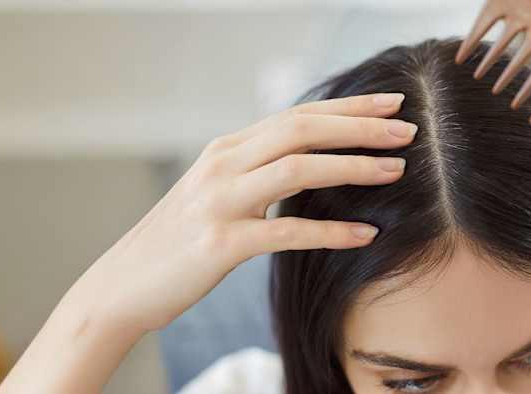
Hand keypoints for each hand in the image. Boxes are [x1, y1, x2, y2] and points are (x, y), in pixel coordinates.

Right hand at [69, 93, 415, 333]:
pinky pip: (287, 232)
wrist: (123, 285)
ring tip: (396, 171)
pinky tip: (365, 235)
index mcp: (227, 149)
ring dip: (353, 167)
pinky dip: (331, 232)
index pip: (297, 114)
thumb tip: (312, 159)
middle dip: (360, 126)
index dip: (348, 107)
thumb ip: (257, 171)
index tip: (391, 103)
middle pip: (302, 130)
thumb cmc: (180, 243)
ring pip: (298, 170)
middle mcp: (223, 165)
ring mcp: (219, 202)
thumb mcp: (217, 194)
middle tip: (407, 129)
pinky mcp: (220, 243)